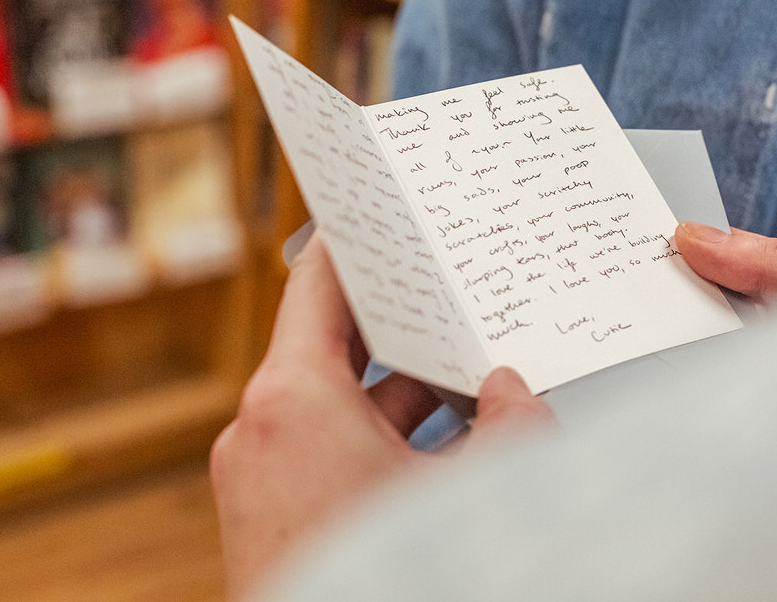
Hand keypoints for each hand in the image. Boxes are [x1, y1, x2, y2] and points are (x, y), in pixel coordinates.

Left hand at [210, 235, 551, 598]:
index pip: (320, 285)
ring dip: (405, 393)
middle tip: (456, 289)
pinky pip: (330, 450)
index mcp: (291, 399)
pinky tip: (450, 449)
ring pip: (341, 404)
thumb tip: (515, 391)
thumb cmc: (389, 576)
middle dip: (407, 326)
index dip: (358, 243)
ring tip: (474, 372)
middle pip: (337, 345)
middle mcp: (261, 429)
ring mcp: (262, 477)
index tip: (386, 212)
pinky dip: (383, 440)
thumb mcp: (475, 493)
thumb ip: (514, 426)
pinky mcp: (274, 518)